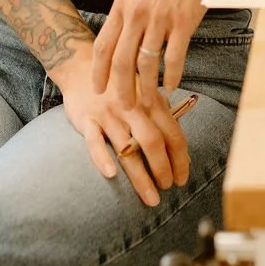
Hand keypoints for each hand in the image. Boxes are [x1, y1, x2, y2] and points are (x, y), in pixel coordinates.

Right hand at [55, 53, 189, 206]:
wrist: (81, 66)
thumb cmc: (119, 86)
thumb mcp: (145, 92)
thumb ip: (162, 115)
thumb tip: (181, 148)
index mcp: (151, 101)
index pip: (173, 133)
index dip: (181, 159)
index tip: (183, 179)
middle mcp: (132, 107)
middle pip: (153, 142)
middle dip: (164, 169)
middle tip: (168, 189)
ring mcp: (109, 114)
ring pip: (127, 149)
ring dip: (141, 177)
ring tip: (151, 198)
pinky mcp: (87, 119)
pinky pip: (94, 142)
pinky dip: (102, 158)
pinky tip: (111, 175)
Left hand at [92, 0, 232, 107]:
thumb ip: (131, 5)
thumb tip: (125, 28)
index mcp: (123, 2)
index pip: (103, 44)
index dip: (99, 71)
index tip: (98, 88)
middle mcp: (137, 13)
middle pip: (122, 62)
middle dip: (120, 89)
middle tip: (123, 107)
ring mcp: (160, 18)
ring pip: (147, 65)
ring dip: (146, 89)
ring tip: (148, 102)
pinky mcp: (184, 21)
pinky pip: (174, 58)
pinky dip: (172, 76)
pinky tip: (172, 85)